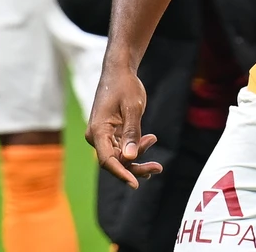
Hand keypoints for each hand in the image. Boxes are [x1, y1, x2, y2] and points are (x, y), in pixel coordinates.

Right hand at [86, 65, 162, 187]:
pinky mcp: (111, 133)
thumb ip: (132, 133)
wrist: (120, 71)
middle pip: (115, 162)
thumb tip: (130, 157)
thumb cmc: (125, 86)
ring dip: (139, 156)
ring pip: (120, 156)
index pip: (107, 160)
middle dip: (136, 166)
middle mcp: (97, 136)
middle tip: (158, 168)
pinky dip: (136, 147)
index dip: (121, 173)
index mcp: (98, 131)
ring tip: (154, 140)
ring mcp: (104, 136)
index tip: (135, 184)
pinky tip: (150, 140)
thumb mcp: (133, 108)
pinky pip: (122, 148)